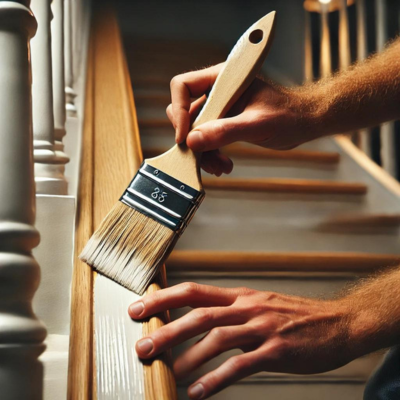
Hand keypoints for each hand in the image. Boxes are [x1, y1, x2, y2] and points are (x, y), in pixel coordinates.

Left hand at [128, 283, 356, 399]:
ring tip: (168, 373)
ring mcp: (262, 327)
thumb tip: (197, 324)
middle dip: (168, 329)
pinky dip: (218, 378)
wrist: (336, 322)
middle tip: (143, 346)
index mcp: (239, 296)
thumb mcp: (258, 305)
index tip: (138, 308)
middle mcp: (247, 307)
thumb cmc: (293, 316)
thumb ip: (229, 313)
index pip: (193, 290)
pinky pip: (242, 364)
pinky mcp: (278, 350)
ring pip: (217, 337)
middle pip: (200, 313)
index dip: (164, 298)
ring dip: (189, 356)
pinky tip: (200, 392)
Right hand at [167, 64, 315, 175]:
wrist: (304, 124)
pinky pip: (206, 139)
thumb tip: (192, 141)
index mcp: (224, 79)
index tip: (184, 137)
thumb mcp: (257, 125)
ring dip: (202, 152)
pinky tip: (224, 165)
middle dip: (192, 138)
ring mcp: (220, 108)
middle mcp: (217, 91)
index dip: (179, 110)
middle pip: (185, 112)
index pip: (183, 86)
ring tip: (220, 167)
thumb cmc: (289, 116)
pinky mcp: (224, 122)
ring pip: (195, 130)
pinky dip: (211, 154)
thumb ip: (225, 131)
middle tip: (202, 157)